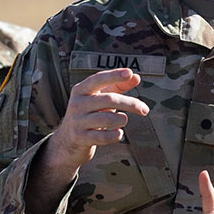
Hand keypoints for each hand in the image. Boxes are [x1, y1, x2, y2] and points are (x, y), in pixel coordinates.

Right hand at [41, 68, 149, 182]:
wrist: (68, 140)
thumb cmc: (89, 114)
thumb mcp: (100, 98)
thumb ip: (118, 87)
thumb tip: (136, 77)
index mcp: (81, 90)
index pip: (98, 79)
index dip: (114, 75)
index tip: (129, 73)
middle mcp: (77, 104)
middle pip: (109, 99)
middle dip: (130, 103)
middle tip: (145, 109)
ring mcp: (77, 121)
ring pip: (107, 118)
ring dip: (121, 119)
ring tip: (123, 120)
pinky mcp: (80, 138)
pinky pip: (102, 137)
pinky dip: (115, 135)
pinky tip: (119, 134)